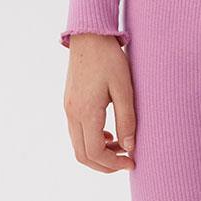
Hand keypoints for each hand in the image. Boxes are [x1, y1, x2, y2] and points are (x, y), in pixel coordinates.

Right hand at [63, 34, 136, 172]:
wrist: (89, 35)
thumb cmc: (110, 59)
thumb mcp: (124, 89)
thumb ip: (127, 120)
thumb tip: (130, 147)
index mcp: (86, 111)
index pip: (95, 152)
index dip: (113, 163)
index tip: (132, 162)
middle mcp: (73, 113)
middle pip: (83, 155)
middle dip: (105, 165)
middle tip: (126, 162)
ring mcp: (68, 108)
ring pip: (78, 145)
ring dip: (98, 153)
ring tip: (121, 147)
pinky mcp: (69, 103)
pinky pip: (77, 132)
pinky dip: (92, 141)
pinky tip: (109, 134)